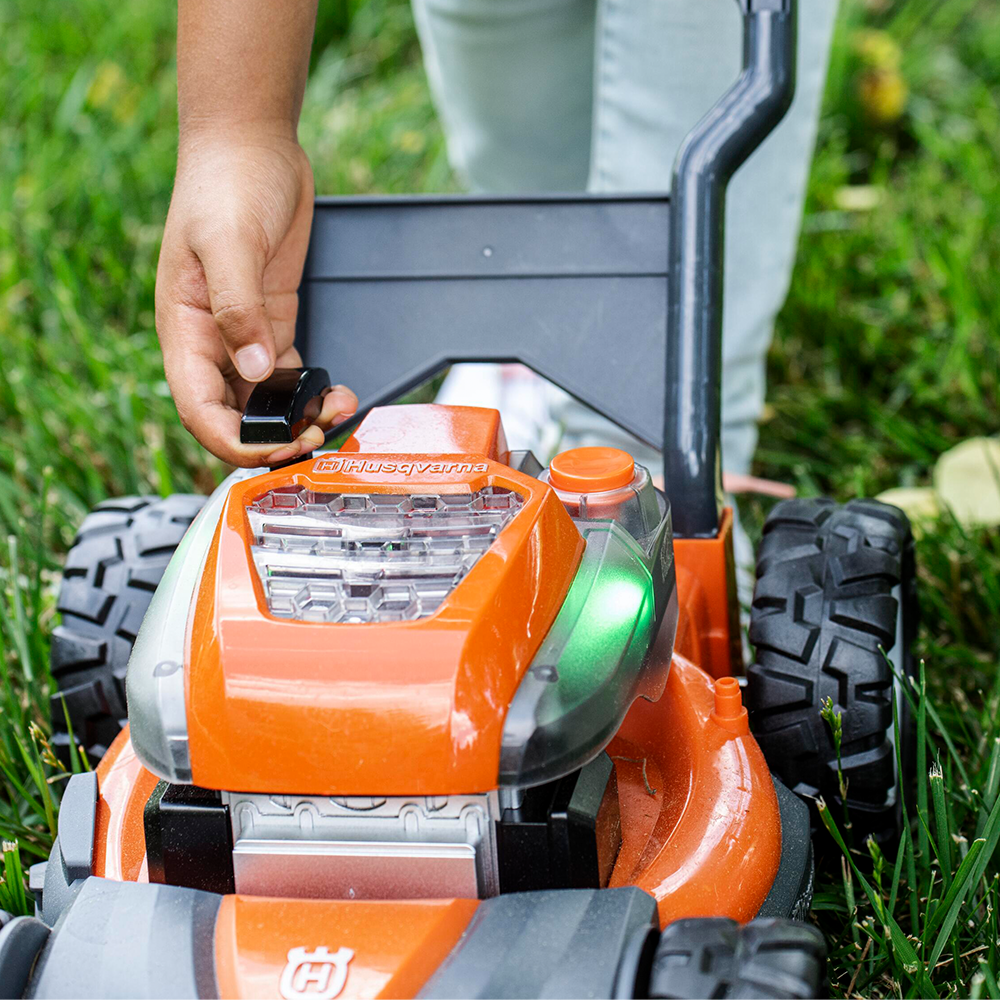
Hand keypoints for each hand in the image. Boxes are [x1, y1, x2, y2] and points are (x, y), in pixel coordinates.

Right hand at [155, 128, 356, 466]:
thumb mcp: (229, 243)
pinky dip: (311, 391)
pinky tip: (335, 393)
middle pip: (234, 415)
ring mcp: (243, 335)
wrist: (251, 145)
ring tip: (333, 415)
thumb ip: (238, 309)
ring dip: (296, 418)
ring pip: (264, 401)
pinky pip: (289, 374)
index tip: (273, 450)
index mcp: (184, 330)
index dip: (233, 441)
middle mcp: (211, 341)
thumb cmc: (225, 183)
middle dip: (271, 438)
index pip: (200, 409)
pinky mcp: (272, 323)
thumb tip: (252, 370)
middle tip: (312, 439)